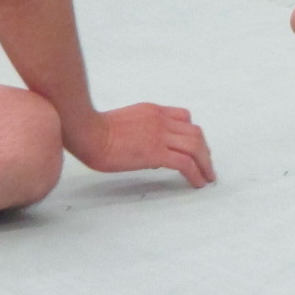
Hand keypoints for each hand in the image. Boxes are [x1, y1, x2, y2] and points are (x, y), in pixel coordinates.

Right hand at [63, 103, 214, 186]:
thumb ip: (143, 132)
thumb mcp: (126, 123)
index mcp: (153, 112)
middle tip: (207, 164)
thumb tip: (153, 156)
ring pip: (196, 147)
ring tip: (208, 176)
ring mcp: (160, 136)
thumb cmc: (94, 130)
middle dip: (204, 150)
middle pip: (195, 133)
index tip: (194, 146)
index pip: (184, 117)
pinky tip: (198, 183)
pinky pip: (185, 163)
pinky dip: (196, 173)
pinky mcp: (156, 153)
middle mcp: (161, 121)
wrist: (87, 132)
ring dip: (205, 163)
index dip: (192, 133)